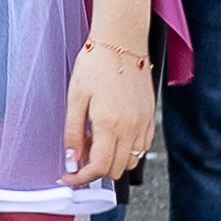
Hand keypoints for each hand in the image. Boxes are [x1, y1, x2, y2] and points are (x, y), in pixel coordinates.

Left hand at [62, 43, 156, 188]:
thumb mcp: (75, 98)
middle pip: (115, 170)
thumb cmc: (95, 64)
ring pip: (130, 162)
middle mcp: (131, 128)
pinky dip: (126, 150)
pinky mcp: (150, 117)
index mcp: (109, 124)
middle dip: (95, 169)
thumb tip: (72, 160)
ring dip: (112, 160)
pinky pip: (141, 147)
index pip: (99, 168)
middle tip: (80, 153)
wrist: (122, 41)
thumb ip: (73, 133)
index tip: (70, 176)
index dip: (81, 178)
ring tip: (95, 140)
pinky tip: (112, 134)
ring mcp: (144, 124)